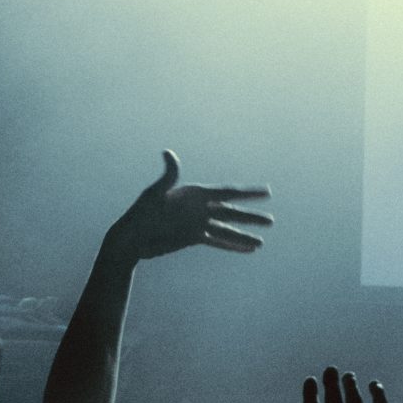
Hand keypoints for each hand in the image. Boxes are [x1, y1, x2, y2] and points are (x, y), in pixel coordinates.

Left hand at [109, 150, 272, 261]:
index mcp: (195, 194)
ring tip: (261, 243)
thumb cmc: (140, 213)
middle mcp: (200, 208)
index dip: (249, 193)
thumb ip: (168, 175)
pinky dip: (231, 246)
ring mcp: (198, 223)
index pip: (228, 193)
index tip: (268, 192)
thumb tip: (168, 152)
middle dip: (251, 217)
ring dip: (244, 236)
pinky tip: (245, 250)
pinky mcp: (193, 238)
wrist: (131, 239)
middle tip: (271, 221)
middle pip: (232, 212)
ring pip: (227, 230)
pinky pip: (217, 242)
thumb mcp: (155, 194)